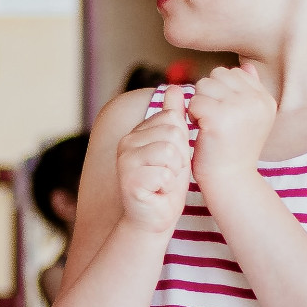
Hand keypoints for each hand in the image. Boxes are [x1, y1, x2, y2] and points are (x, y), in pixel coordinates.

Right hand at [115, 88, 193, 231]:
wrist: (154, 219)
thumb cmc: (166, 184)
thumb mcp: (175, 147)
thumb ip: (174, 118)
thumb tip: (174, 87)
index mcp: (137, 132)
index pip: (173, 119)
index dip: (181, 143)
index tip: (171, 160)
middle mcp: (127, 142)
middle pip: (173, 134)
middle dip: (179, 158)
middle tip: (167, 174)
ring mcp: (125, 161)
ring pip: (170, 152)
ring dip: (174, 172)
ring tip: (163, 182)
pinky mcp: (130, 180)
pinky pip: (164, 173)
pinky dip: (168, 186)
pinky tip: (158, 192)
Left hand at [185, 66, 276, 183]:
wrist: (231, 180)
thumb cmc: (234, 149)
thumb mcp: (250, 118)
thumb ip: (249, 90)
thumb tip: (246, 66)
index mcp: (265, 99)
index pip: (235, 72)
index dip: (221, 90)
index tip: (225, 114)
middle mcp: (257, 101)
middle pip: (217, 75)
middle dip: (208, 94)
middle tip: (213, 119)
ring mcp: (239, 108)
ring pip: (204, 85)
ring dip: (199, 104)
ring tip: (208, 124)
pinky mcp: (219, 118)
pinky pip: (195, 101)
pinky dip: (192, 115)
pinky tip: (201, 130)